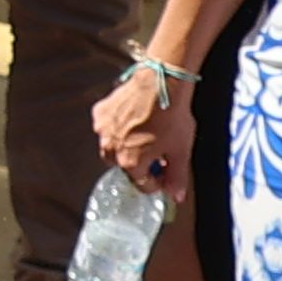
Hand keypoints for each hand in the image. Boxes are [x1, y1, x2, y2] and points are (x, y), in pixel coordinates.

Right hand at [94, 62, 191, 190]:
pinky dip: (117, 128)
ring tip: (144, 133)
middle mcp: (111, 150)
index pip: (142, 184)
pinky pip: (106, 128)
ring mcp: (102, 131)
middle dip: (139, 163)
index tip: (166, 170)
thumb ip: (177, 177)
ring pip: (112, 148)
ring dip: (125, 146)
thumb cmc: (173, 118)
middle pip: (125, 167)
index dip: (158, 180)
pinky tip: (133, 119)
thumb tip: (176, 197)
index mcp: (130, 163)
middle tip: (156, 150)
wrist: (161, 83)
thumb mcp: (181, 151)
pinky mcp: (100, 114)